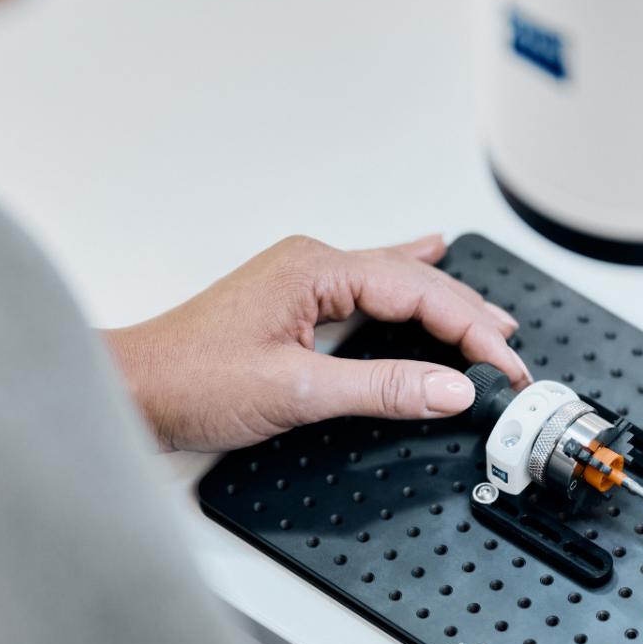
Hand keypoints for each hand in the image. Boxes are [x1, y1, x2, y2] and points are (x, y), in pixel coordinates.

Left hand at [104, 234, 529, 452]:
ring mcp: (301, 280)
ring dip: (444, 300)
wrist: (131, 391)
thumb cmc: (189, 381)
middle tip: (512, 355)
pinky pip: (368, 284)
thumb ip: (381, 388)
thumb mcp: (297, 392)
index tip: (505, 366)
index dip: (470, 329)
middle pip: (413, 281)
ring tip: (490, 318)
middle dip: (469, 316)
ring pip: (394, 281)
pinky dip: (405, 282)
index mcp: (316, 270)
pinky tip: (424, 251)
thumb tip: (450, 388)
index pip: (418, 291)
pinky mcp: (293, 302)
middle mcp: (311, 264)